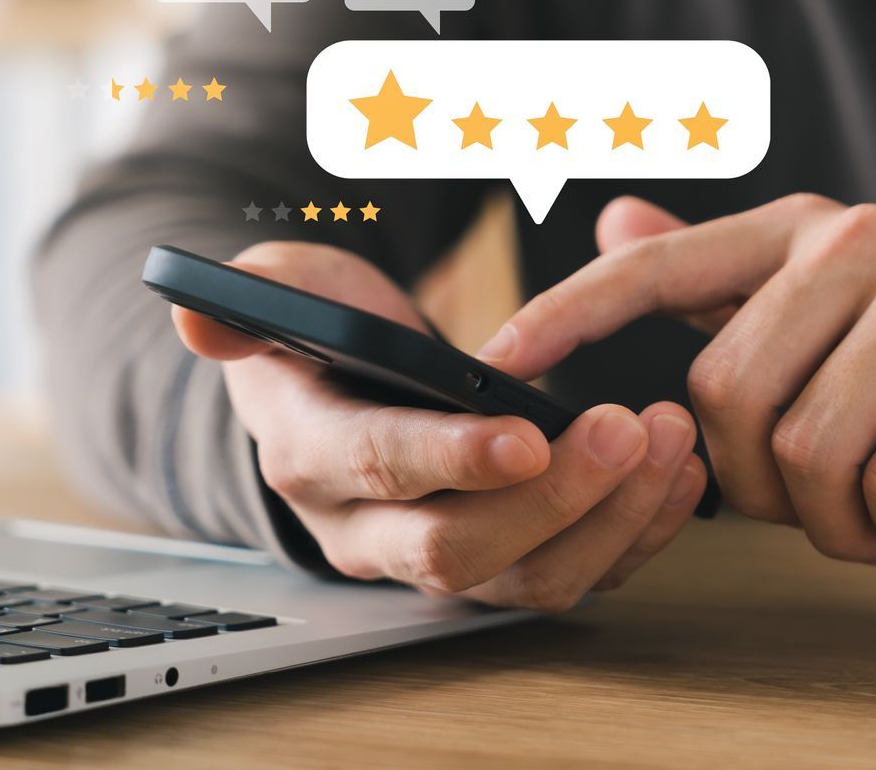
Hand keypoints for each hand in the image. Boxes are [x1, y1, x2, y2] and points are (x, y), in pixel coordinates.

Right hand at [172, 241, 705, 608]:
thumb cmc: (317, 331)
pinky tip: (680, 475)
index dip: (452, 457)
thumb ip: (242, 299)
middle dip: (553, 498)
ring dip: (611, 520)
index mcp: (310, 455)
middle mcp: (367, 529)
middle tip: (627, 426)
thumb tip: (194, 311)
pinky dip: (636, 534)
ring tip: (670, 441)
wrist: (339, 389)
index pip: (379, 469)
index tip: (529, 433)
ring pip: (526, 580)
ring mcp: (434, 556)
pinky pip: (572, 575)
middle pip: (460, 550)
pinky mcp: (497, 563)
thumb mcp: (277, 293)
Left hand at [478, 195, 875, 564]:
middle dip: (757, 484)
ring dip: (835, 518)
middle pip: (725, 397)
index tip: (500, 356)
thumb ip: (720, 281)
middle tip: (820, 502)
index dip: (572, 313)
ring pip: (803, 449)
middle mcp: (854, 241)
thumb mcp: (824, 314)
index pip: (658, 267)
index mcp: (799, 231)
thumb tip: (613, 217)